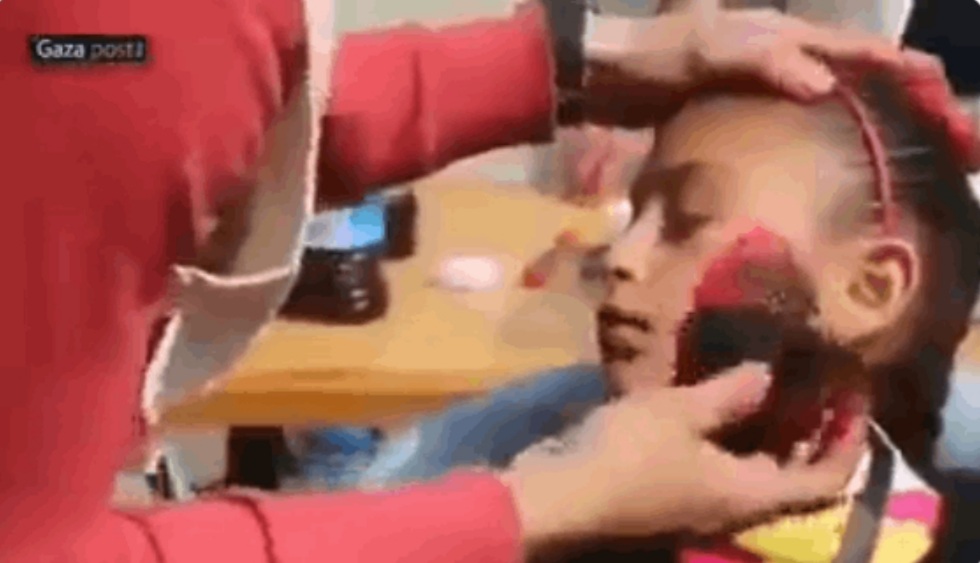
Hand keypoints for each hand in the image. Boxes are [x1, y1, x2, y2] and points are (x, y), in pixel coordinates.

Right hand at [502, 370, 866, 556]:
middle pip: (793, 480)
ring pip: (753, 476)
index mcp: (751, 495)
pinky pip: (718, 471)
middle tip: (812, 385)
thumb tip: (767, 376)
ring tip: (769, 387)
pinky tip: (713, 405)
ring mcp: (699, 510)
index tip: (851, 395)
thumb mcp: (680, 413)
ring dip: (769, 436)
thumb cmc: (628, 456)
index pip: (826, 479)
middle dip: (810, 434)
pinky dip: (731, 440)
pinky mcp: (668, 501)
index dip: (848, 439)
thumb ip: (730, 393)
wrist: (559, 498)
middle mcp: (734, 511)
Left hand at [584, 7, 905, 124]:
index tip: (934, 87)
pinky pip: (782, 120)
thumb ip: (764, 61)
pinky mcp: (731, 110)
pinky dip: (807, 133)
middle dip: (885, 90)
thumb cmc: (655, 57)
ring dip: (851, 114)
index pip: (849, 46)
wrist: (605, 76)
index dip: (893, 63)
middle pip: (842, 70)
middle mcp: (774, 55)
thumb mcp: (708, 52)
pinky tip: (816, 161)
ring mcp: (753, 83)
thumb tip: (823, 83)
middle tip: (923, 123)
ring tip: (884, 147)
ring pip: (816, 97)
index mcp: (778, 34)